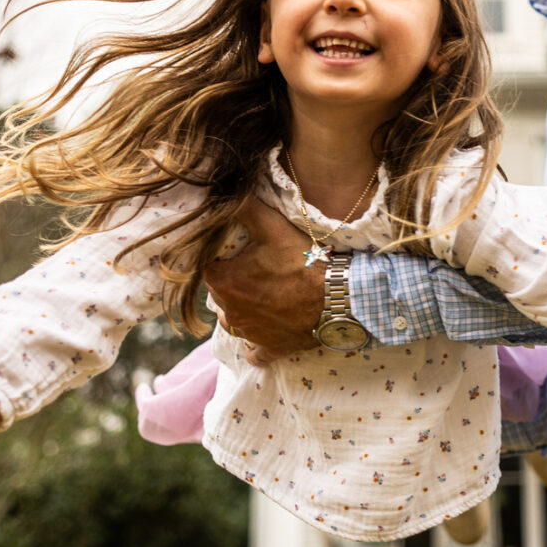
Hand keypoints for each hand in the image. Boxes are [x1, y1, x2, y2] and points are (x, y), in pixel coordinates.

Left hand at [204, 195, 327, 363]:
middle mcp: (229, 313)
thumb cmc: (304, 262)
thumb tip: (229, 194)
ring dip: (246, 309)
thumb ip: (245, 208)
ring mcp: (249, 335)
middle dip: (234, 283)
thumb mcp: (273, 227)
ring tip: (269, 294)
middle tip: (260, 270)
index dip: (225, 259)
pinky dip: (258, 345)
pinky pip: (256, 352)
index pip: (208, 268)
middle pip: (221, 295)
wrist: (338, 298)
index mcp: (223, 283)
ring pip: (235, 321)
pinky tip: (267, 331)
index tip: (243, 254)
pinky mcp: (269, 349)